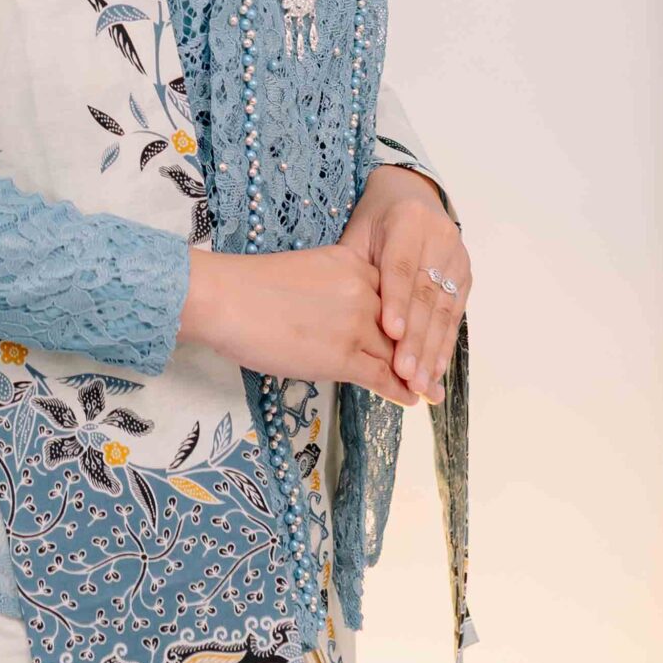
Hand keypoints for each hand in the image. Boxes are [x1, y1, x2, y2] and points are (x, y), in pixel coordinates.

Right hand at [178, 247, 419, 406]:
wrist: (227, 298)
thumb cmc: (251, 286)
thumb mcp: (305, 273)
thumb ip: (332, 289)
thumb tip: (337, 314)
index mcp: (352, 264)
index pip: (392, 296)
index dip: (405, 320)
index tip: (418, 332)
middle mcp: (363, 291)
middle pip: (400, 325)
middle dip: (417, 348)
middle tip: (434, 365)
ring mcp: (357, 324)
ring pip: (396, 353)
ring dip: (415, 375)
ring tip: (430, 389)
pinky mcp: (344, 356)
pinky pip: (382, 376)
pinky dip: (400, 390)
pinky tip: (411, 398)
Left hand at [338, 165, 470, 404]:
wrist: (408, 194)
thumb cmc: (374, 220)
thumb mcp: (358, 234)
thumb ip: (356, 271)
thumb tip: (347, 320)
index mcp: (407, 221)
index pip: (402, 267)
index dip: (397, 302)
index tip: (390, 334)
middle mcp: (439, 235)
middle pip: (426, 293)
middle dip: (416, 338)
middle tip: (405, 375)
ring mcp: (457, 254)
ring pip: (444, 308)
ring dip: (432, 349)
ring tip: (421, 383)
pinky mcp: (466, 272)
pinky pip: (456, 312)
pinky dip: (445, 342)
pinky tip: (438, 368)